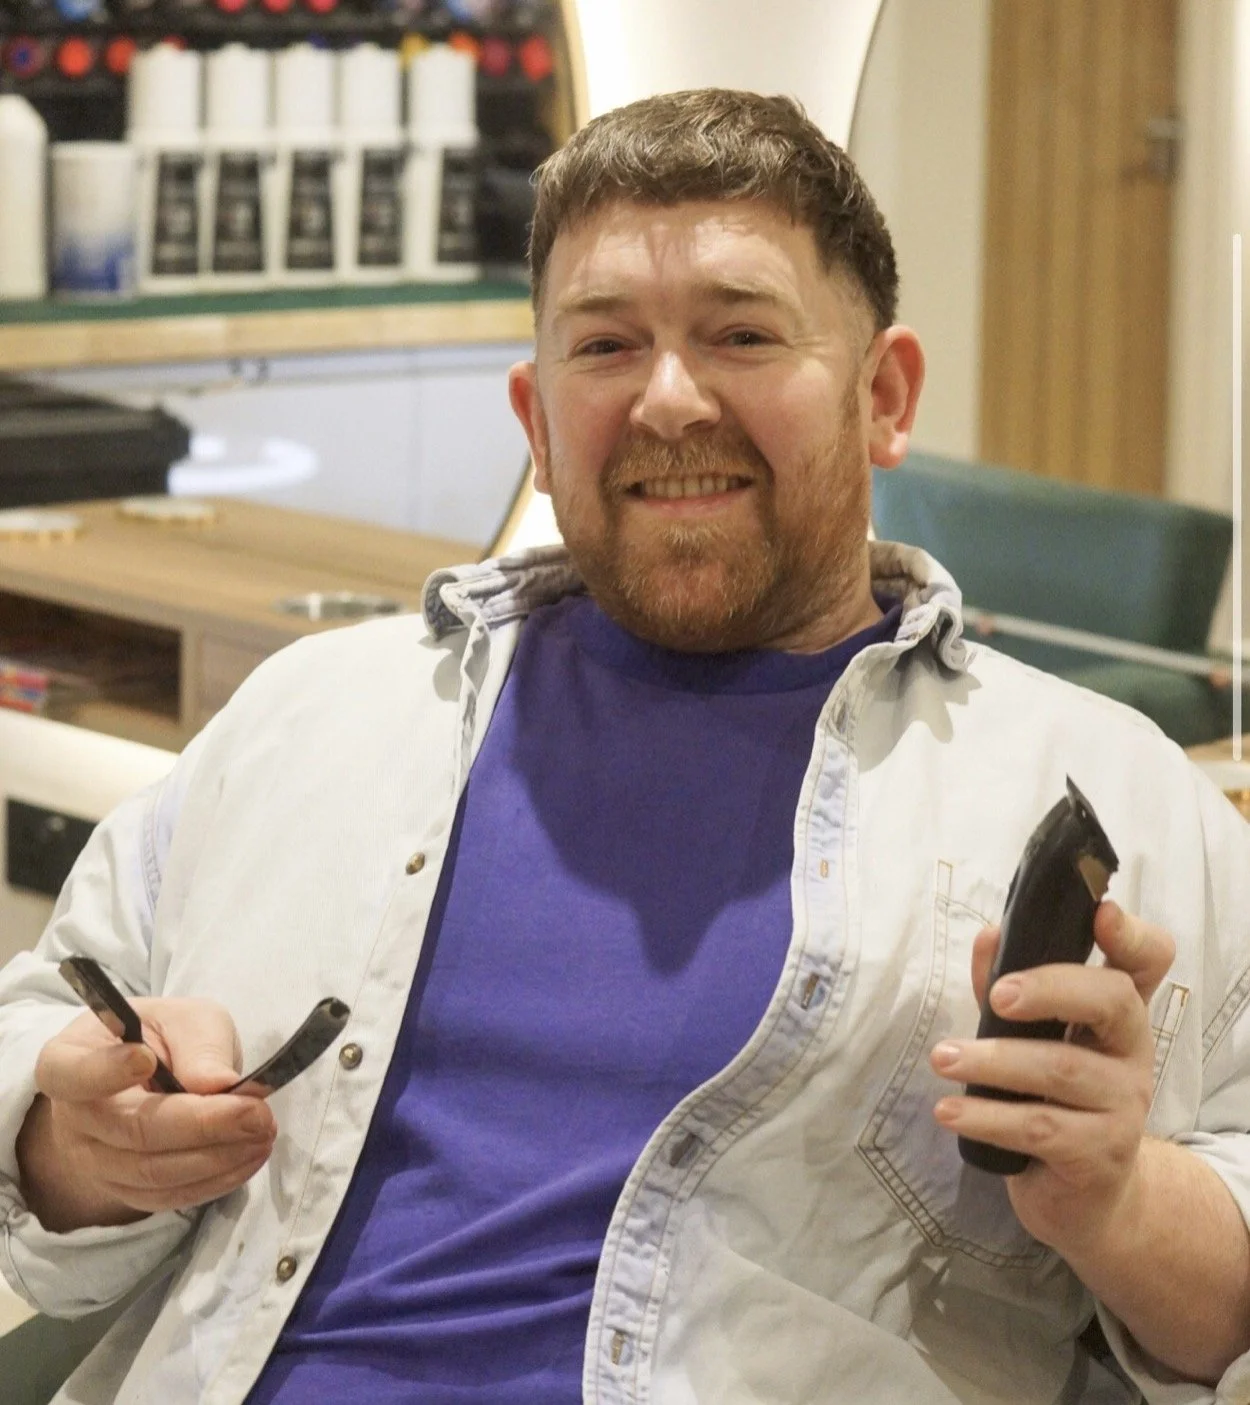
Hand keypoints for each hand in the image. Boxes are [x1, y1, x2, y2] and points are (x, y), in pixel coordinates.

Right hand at [16, 998, 276, 1232]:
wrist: (148, 1076)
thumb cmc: (162, 1039)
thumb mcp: (184, 1018)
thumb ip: (199, 1043)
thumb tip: (218, 1084)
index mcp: (69, 1060)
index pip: (73, 1073)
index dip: (106, 1071)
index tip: (145, 1059)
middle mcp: (74, 1119)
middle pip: (132, 1131)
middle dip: (202, 1125)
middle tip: (258, 1113)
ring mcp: (95, 1162)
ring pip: (154, 1173)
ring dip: (218, 1158)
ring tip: (264, 1132)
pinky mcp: (126, 1190)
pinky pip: (168, 1196)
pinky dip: (215, 1180)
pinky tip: (249, 1156)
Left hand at [928, 901, 1174, 1257]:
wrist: (1084, 1197)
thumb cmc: (1049, 1098)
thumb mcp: (1028, 1038)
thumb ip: (1005, 986)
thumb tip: (988, 936)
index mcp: (1117, 1012)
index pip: (1147, 961)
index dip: (1131, 934)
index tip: (1100, 914)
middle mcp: (1131, 1051)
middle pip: (1112, 1000)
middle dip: (1050, 988)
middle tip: (996, 996)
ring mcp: (1122, 1104)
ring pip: (1061, 1068)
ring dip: (994, 1061)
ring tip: (942, 1058)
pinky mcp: (1100, 1154)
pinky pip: (1039, 1127)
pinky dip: (987, 1117)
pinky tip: (949, 1109)